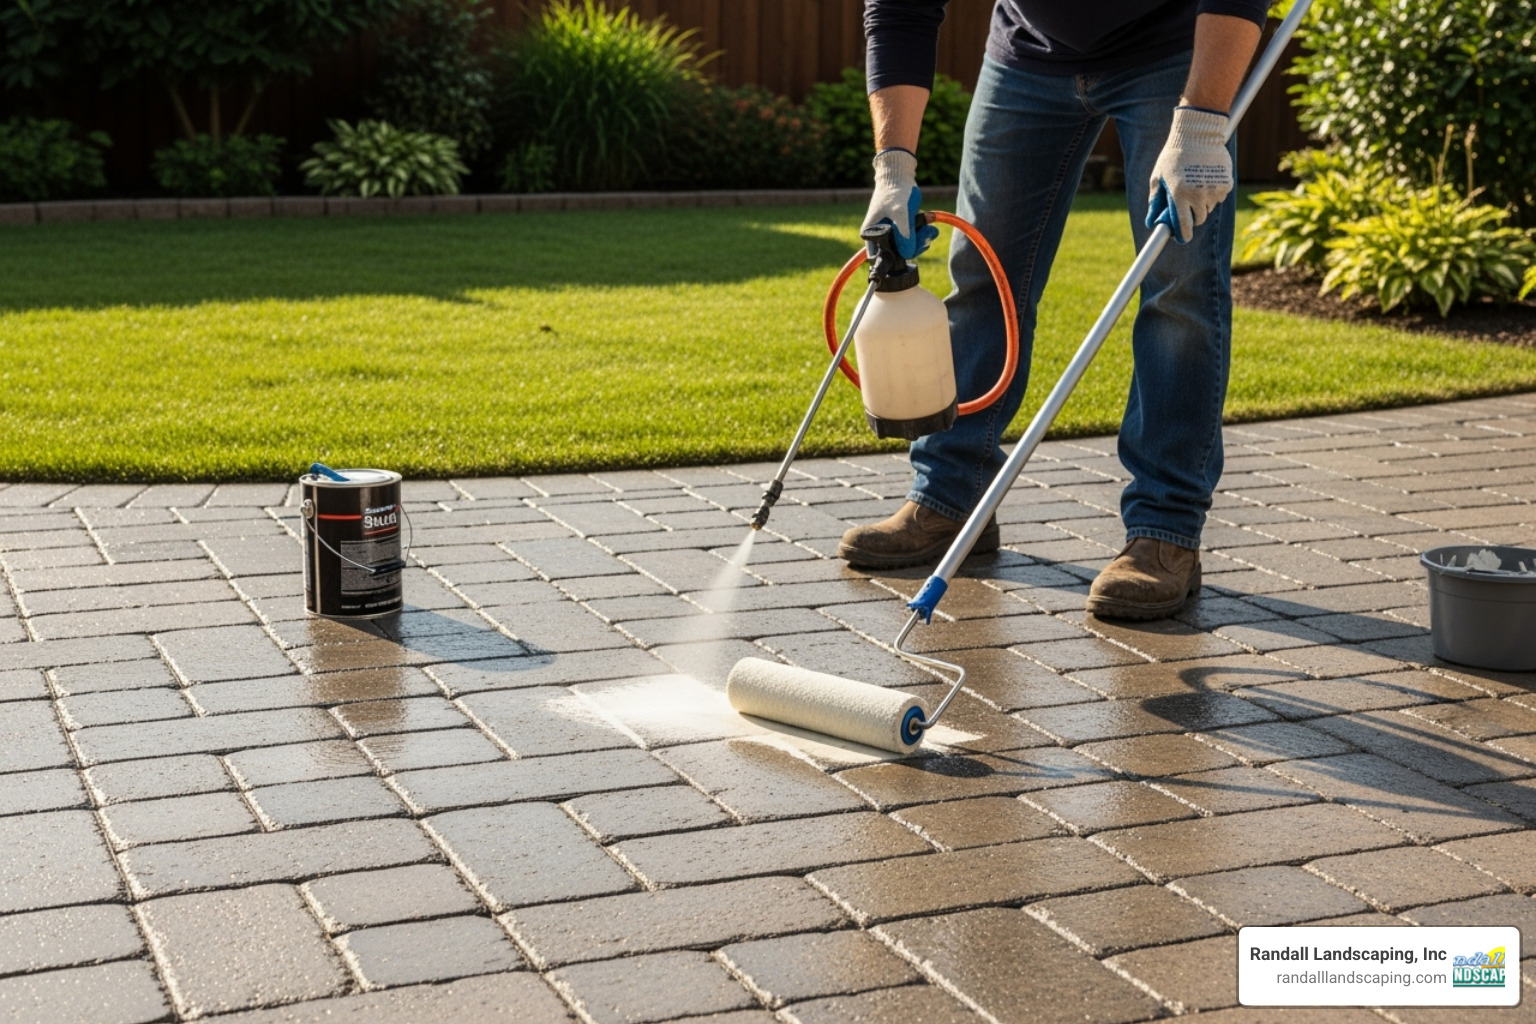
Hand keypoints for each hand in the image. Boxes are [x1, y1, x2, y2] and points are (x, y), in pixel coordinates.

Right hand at [861, 148, 938, 259]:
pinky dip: (921, 234)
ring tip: (930, 229)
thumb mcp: (901, 213)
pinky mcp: (900, 228)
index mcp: (870, 234)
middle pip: (897, 254)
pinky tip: (929, 227)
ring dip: (921, 240)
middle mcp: (878, 236)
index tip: (910, 251)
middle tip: (926, 236)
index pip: (881, 257)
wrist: (899, 175)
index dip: (895, 260)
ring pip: (907, 247)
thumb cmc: (896, 192)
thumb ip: (904, 235)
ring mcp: (890, 233)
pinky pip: (911, 238)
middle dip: (914, 246)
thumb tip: (908, 254)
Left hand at [1146, 106, 1231, 243]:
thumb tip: (1151, 222)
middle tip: (1187, 205)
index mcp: (1179, 194)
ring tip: (1195, 184)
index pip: (1184, 225)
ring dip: (1202, 203)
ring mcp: (1214, 189)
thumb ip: (1155, 201)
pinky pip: (1219, 197)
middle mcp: (1198, 194)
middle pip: (1199, 219)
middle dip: (1193, 216)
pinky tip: (1206, 178)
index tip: (1182, 238)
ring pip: (1209, 208)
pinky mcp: (1226, 183)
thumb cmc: (1173, 156)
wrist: (1197, 133)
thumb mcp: (1158, 177)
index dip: (1183, 235)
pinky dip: (1213, 192)